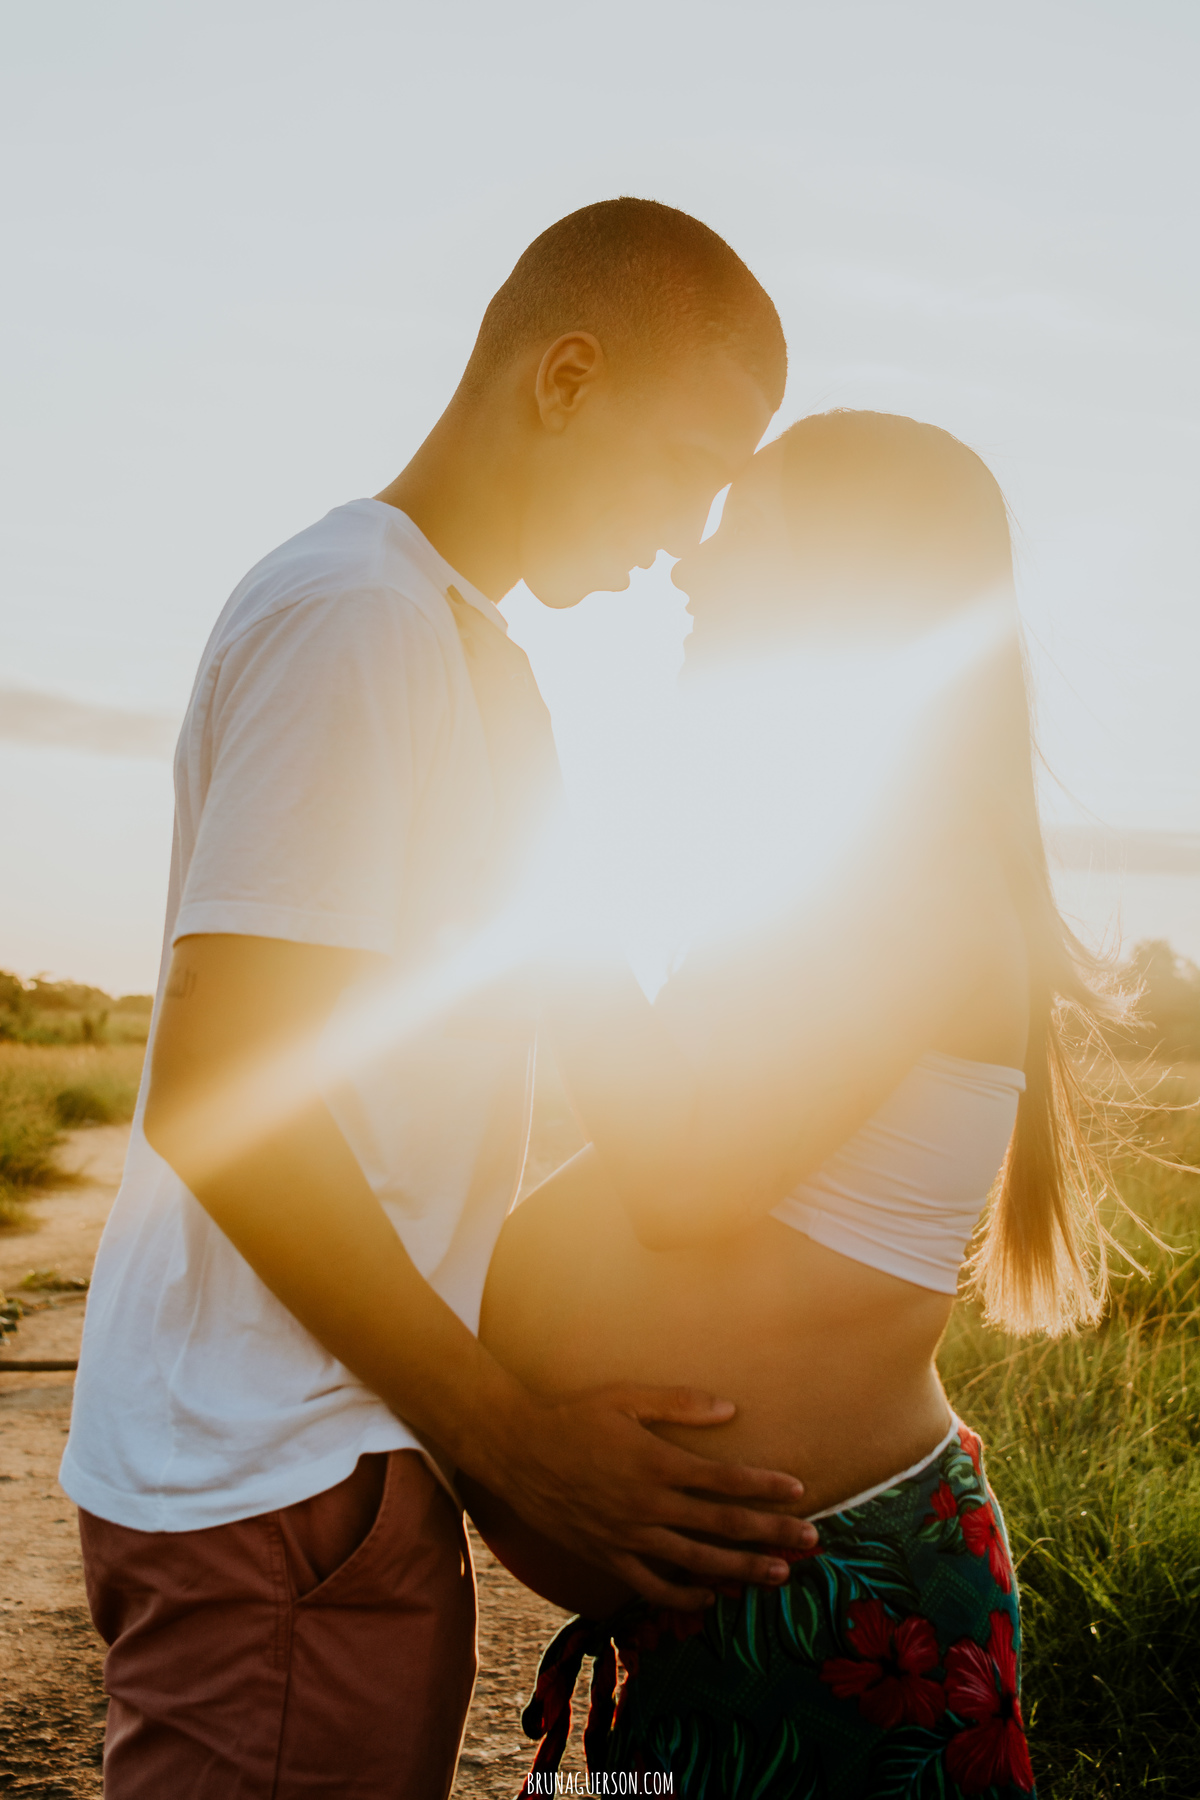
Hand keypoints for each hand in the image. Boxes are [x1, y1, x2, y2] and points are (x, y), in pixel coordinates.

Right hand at [487, 1381, 817, 1608]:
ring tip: (780, 1574)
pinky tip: (711, 1599)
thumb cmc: (574, 1416)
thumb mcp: (626, 1398)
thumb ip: (679, 1404)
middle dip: (771, 1532)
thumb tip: (731, 1409)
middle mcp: (648, 1505)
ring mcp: (628, 1536)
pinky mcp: (607, 1557)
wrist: (517, 1452)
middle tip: (811, 1539)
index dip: (765, 1486)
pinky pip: (653, 1587)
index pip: (725, 1479)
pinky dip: (685, 1598)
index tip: (799, 1491)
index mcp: (656, 1462)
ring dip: (742, 1569)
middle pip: (722, 1524)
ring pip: (697, 1561)